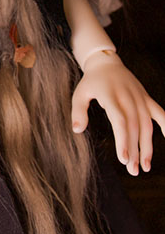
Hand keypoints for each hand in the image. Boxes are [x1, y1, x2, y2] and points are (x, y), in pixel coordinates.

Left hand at [71, 51, 164, 175]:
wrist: (107, 63)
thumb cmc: (92, 82)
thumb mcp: (79, 93)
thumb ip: (78, 111)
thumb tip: (77, 130)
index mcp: (111, 97)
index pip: (120, 121)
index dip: (123, 140)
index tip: (124, 159)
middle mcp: (128, 98)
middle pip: (134, 128)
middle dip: (135, 151)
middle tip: (133, 171)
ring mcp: (140, 98)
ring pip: (147, 125)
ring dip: (148, 146)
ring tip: (145, 166)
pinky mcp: (146, 98)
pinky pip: (160, 113)